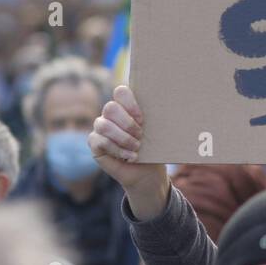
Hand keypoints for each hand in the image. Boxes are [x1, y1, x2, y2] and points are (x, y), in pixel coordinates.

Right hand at [88, 85, 169, 219]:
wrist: (147, 172)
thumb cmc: (153, 148)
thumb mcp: (156, 131)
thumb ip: (155, 116)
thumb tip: (170, 103)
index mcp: (125, 106)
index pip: (121, 92)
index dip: (130, 104)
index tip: (142, 119)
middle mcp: (110, 115)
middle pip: (110, 107)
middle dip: (127, 123)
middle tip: (140, 135)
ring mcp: (100, 128)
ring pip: (104, 125)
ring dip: (123, 138)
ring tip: (137, 147)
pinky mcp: (95, 143)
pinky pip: (100, 141)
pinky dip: (117, 150)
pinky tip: (130, 156)